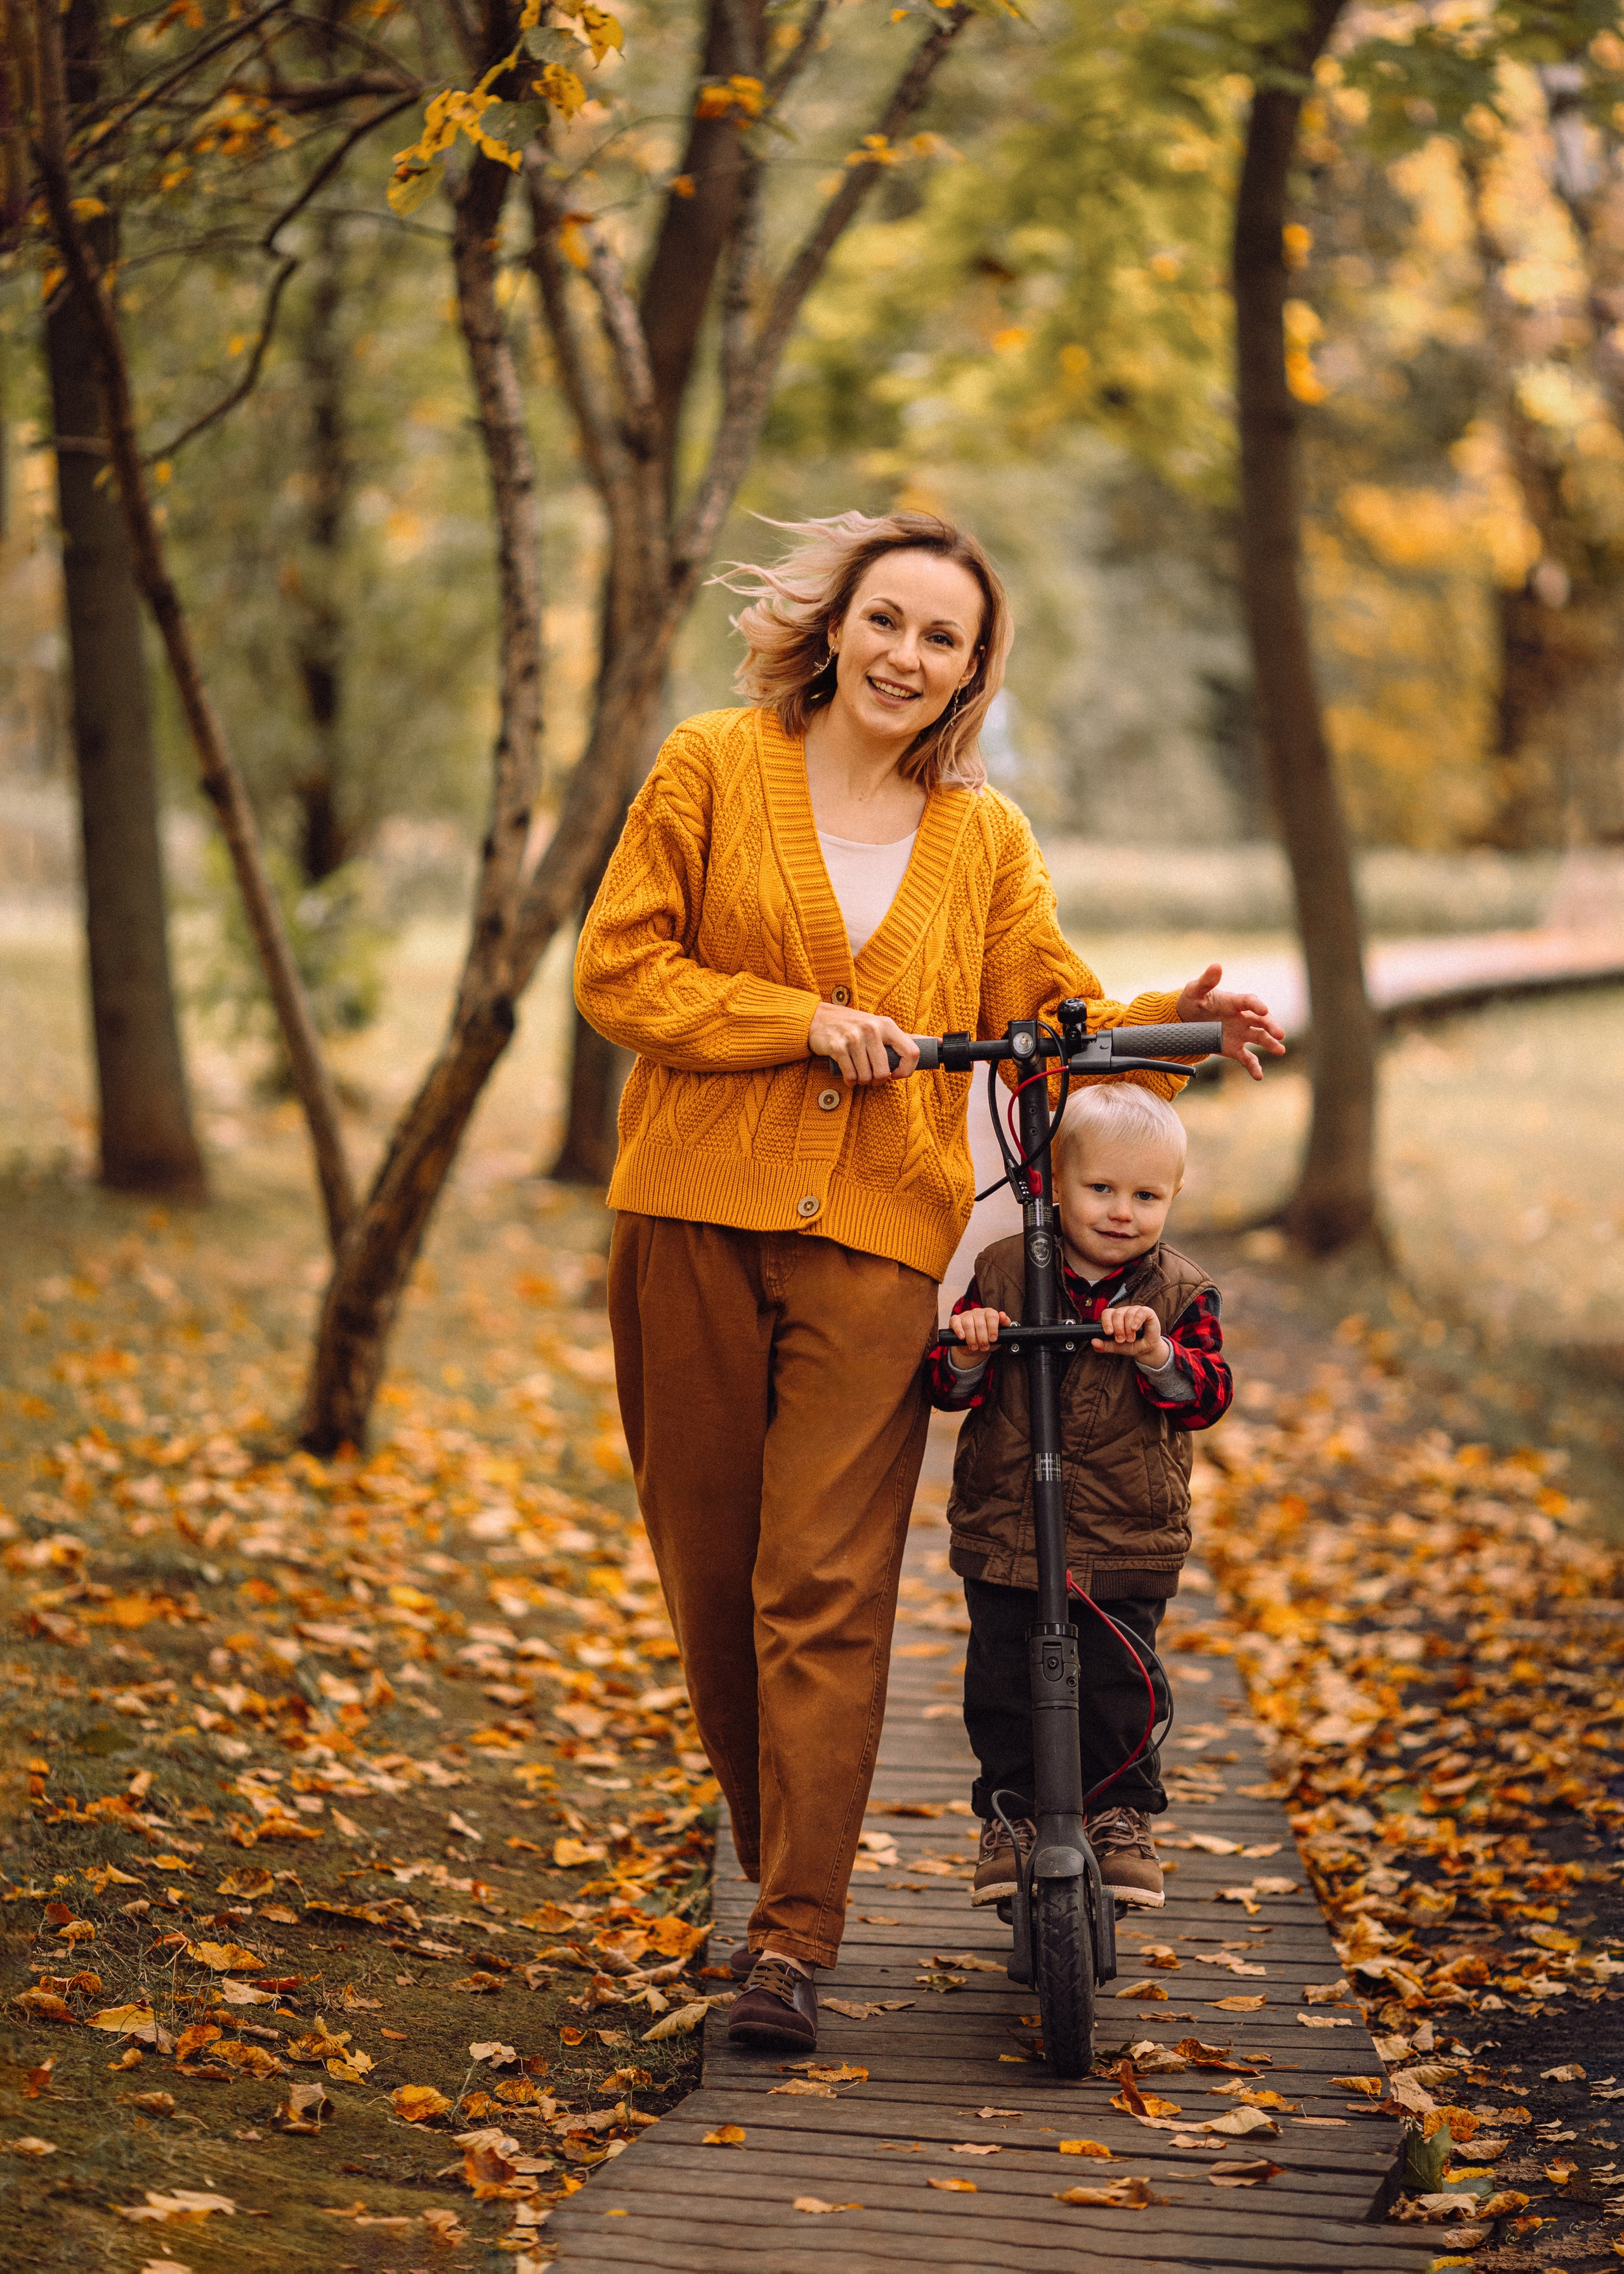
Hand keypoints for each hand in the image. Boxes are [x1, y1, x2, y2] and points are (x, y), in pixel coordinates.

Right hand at [807, 1002, 918, 1084]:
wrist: (819, 1018)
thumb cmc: (854, 1025)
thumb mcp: (880, 1026)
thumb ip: (905, 1037)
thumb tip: (937, 1042)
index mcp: (887, 1025)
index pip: (912, 1052)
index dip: (907, 1071)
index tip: (896, 1074)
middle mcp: (872, 1029)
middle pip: (885, 1071)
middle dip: (878, 1081)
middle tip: (873, 1078)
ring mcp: (854, 1037)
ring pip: (867, 1076)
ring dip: (863, 1081)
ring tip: (859, 1074)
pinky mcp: (837, 1046)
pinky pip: (850, 1076)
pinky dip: (850, 1081)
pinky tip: (849, 1075)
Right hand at [948, 1306, 1009, 1366]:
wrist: (974, 1346)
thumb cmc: (987, 1338)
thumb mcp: (999, 1334)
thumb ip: (1004, 1325)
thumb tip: (1003, 1316)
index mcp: (989, 1313)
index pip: (992, 1316)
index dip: (993, 1328)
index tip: (993, 1339)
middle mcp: (978, 1312)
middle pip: (980, 1323)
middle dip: (982, 1338)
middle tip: (984, 1347)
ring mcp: (966, 1315)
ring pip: (968, 1323)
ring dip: (971, 1338)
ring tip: (974, 1346)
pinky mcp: (955, 1319)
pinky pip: (955, 1321)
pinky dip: (958, 1330)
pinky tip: (962, 1337)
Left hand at [1095, 1304, 1168, 1368]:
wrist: (1146, 1349)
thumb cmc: (1131, 1345)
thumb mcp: (1116, 1347)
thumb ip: (1104, 1345)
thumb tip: (1093, 1342)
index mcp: (1115, 1317)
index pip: (1107, 1313)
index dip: (1106, 1322)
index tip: (1109, 1333)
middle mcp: (1124, 1312)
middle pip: (1117, 1314)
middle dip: (1118, 1328)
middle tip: (1121, 1340)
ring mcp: (1135, 1311)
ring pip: (1128, 1313)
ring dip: (1128, 1329)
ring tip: (1130, 1339)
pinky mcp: (1147, 1312)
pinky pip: (1141, 1312)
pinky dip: (1137, 1320)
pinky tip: (1135, 1329)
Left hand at [1176, 962, 1286, 1080]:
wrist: (1185, 1020)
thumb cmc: (1192, 1000)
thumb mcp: (1195, 990)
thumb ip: (1206, 981)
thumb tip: (1216, 965)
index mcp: (1234, 1001)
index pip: (1250, 1001)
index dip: (1257, 1005)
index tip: (1263, 1010)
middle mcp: (1242, 1017)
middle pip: (1261, 1021)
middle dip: (1271, 1026)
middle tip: (1280, 1033)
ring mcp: (1240, 1033)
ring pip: (1260, 1038)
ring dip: (1270, 1044)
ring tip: (1280, 1051)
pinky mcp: (1235, 1048)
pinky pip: (1247, 1058)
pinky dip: (1254, 1067)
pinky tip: (1259, 1076)